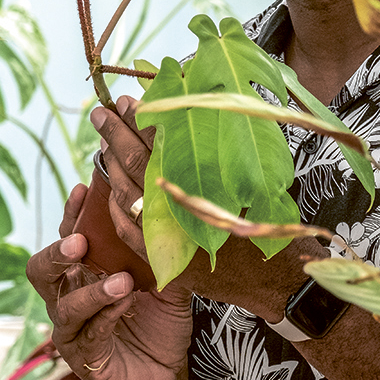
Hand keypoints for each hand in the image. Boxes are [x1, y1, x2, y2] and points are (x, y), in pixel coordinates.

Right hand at [26, 181, 192, 379]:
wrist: (168, 377)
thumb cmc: (161, 326)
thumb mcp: (167, 284)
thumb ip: (161, 255)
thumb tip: (166, 217)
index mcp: (85, 274)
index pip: (68, 238)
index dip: (71, 214)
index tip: (83, 189)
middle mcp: (70, 299)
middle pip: (40, 271)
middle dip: (57, 252)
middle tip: (80, 242)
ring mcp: (73, 331)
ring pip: (63, 306)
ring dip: (92, 291)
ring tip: (121, 281)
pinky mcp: (85, 359)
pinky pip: (87, 334)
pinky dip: (106, 317)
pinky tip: (126, 304)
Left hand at [95, 96, 326, 322]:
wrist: (278, 279)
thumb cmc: (274, 225)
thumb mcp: (256, 182)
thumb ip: (226, 155)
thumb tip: (199, 116)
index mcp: (205, 181)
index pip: (161, 141)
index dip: (141, 119)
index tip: (127, 101)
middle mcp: (182, 205)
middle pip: (137, 163)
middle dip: (115, 135)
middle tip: (101, 113)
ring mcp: (169, 234)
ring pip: (127, 194)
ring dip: (110, 167)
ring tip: (102, 145)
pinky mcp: (166, 259)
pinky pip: (129, 230)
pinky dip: (116, 209)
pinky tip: (110, 191)